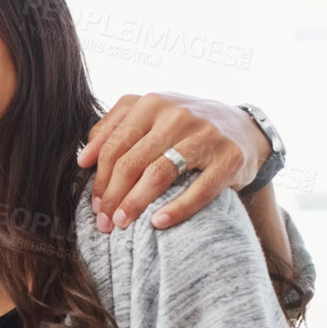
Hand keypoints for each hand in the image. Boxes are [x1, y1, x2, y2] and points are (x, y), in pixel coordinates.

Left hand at [76, 93, 268, 233]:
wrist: (243, 128)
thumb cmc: (184, 128)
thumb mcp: (149, 118)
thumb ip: (113, 131)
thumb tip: (83, 160)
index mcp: (151, 103)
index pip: (114, 146)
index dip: (100, 179)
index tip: (94, 206)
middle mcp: (177, 114)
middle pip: (132, 161)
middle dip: (113, 196)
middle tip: (105, 222)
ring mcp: (205, 134)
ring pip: (159, 173)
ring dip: (135, 203)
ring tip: (122, 224)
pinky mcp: (229, 157)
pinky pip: (199, 189)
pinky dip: (177, 209)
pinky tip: (158, 223)